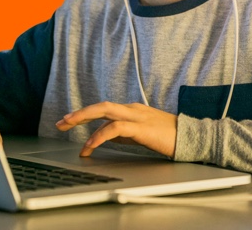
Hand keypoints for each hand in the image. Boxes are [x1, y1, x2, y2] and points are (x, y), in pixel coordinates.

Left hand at [55, 101, 177, 157]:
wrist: (191, 137)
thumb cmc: (168, 137)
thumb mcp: (141, 134)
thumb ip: (125, 133)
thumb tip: (107, 136)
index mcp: (132, 110)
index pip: (103, 109)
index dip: (84, 114)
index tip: (68, 122)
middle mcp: (132, 109)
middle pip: (101, 106)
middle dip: (79, 113)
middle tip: (61, 123)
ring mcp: (136, 116)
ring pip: (105, 110)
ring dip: (84, 119)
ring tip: (69, 128)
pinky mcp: (140, 127)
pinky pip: (114, 128)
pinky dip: (99, 136)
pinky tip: (90, 146)